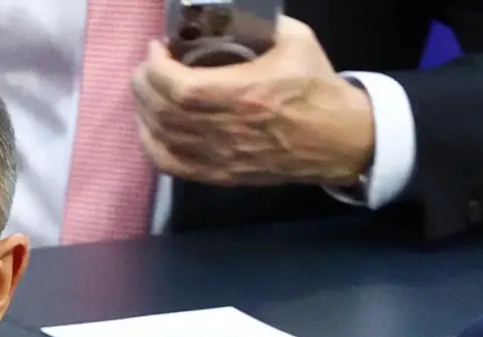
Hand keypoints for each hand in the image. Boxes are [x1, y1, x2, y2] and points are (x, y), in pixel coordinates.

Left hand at [131, 16, 374, 188]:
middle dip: (144, 84)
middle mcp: (226, 130)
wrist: (338, 139)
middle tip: (148, 66)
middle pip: (162, 112)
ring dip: (144, 109)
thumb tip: (228, 13)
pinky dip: (151, 144)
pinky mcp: (219, 175)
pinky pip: (170, 164)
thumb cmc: (316, 87)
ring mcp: (220, 157)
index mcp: (244, 95)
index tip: (156, 48)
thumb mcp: (296, 41)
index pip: (179, 87)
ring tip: (148, 89)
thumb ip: (261, 24)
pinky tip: (150, 125)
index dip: (156, 67)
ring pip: (161, 137)